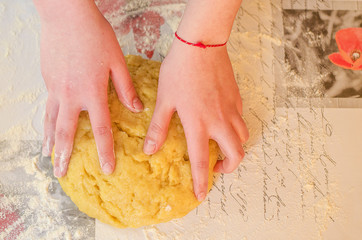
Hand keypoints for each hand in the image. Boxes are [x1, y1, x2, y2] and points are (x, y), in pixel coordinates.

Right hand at [38, 1, 142, 176]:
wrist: (66, 15)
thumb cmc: (95, 35)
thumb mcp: (116, 61)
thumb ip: (126, 88)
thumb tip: (137, 109)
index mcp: (93, 92)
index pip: (100, 129)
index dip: (105, 152)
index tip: (107, 169)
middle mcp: (71, 95)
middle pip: (67, 132)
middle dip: (64, 156)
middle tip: (61, 174)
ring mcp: (56, 88)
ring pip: (52, 121)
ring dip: (50, 142)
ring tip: (48, 158)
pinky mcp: (48, 80)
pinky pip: (48, 106)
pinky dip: (47, 121)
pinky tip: (47, 129)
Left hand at [143, 40, 248, 200]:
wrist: (201, 44)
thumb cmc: (179, 70)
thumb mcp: (164, 100)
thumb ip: (158, 127)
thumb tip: (149, 149)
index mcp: (198, 123)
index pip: (201, 160)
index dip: (201, 181)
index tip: (201, 195)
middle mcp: (219, 120)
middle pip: (236, 155)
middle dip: (229, 168)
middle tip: (215, 167)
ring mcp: (231, 109)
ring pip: (243, 137)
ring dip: (234, 148)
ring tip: (220, 145)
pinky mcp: (237, 97)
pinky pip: (241, 119)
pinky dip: (234, 128)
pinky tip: (222, 121)